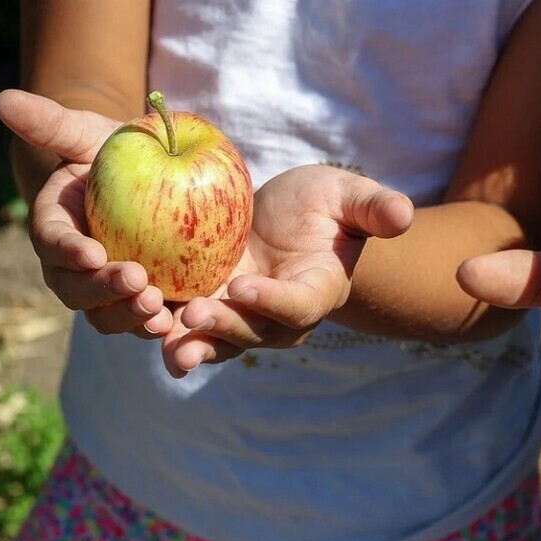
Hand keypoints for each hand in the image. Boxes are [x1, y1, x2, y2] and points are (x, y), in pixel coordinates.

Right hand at [0, 89, 172, 336]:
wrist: (148, 180)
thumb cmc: (115, 153)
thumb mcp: (90, 133)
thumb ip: (53, 123)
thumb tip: (4, 99)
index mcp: (55, 229)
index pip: (53, 243)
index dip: (68, 251)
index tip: (92, 253)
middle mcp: (75, 269)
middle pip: (77, 291)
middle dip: (103, 292)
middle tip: (138, 282)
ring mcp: (107, 292)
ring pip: (109, 316)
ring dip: (130, 317)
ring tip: (158, 310)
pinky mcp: (143, 302)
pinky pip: (145, 323)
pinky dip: (159, 330)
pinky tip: (182, 324)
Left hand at [162, 164, 413, 375]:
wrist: (288, 221)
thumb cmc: (324, 206)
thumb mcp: (348, 197)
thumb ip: (373, 207)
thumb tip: (403, 214)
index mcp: (317, 290)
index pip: (298, 305)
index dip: (274, 302)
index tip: (246, 287)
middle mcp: (279, 316)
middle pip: (253, 333)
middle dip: (225, 328)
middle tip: (194, 316)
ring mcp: (242, 316)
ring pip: (218, 340)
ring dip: (191, 343)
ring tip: (164, 342)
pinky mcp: (210, 306)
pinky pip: (188, 325)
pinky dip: (165, 327)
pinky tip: (138, 321)